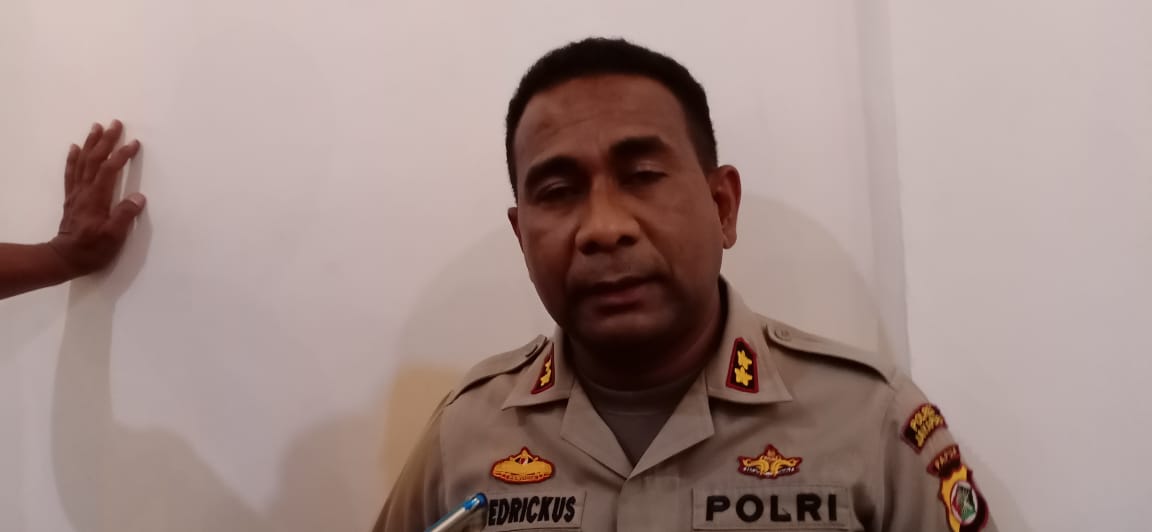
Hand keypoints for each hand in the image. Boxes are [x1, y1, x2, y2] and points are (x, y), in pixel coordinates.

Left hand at [48, 119, 145, 275]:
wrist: (64, 258)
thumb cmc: (92, 250)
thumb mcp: (113, 237)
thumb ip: (125, 216)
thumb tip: (138, 197)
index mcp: (97, 198)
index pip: (109, 170)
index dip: (121, 155)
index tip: (134, 144)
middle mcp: (85, 191)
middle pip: (94, 160)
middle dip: (106, 141)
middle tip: (116, 124)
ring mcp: (76, 193)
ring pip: (82, 162)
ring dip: (90, 143)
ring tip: (97, 127)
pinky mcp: (72, 198)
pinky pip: (71, 172)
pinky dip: (73, 157)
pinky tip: (75, 147)